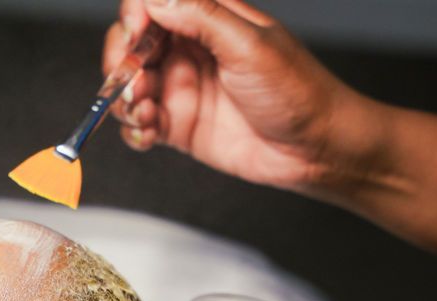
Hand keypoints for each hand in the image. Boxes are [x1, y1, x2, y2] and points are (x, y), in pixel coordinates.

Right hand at [103, 0, 377, 190]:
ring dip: (125, 98)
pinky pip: (140, 124)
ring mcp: (182, 89)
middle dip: (121, 61)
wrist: (315, 149)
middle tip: (132, 81)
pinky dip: (134, 129)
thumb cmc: (297, 91)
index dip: (137, 14)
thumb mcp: (249, 45)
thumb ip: (201, 17)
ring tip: (144, 111)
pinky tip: (147, 133)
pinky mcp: (180, 126)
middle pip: (132, 44)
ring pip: (129, 85)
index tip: (137, 34)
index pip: (154, 3)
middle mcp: (190, 51)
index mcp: (209, 19)